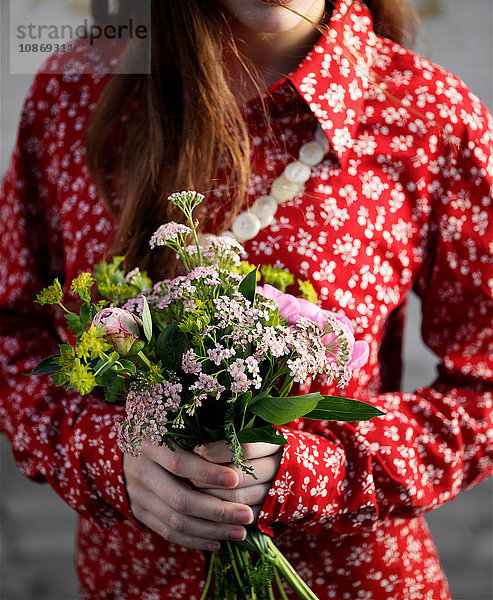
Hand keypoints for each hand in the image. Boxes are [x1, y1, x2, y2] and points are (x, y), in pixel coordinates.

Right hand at [123, 440, 254, 551]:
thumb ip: (198, 435)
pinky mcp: (139, 511)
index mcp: (150, 442)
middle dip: (217, 510)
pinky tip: (217, 541)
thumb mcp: (175, 423)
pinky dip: (194, 539)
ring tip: (239, 532)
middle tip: (245, 515)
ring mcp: (137, 494)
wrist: (127, 445)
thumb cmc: (163, 428)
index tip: (235, 479)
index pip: (179, 463)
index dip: (207, 473)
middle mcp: (141, 470)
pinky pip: (167, 532)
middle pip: (179, 498)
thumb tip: (237, 451)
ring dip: (210, 530)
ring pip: (175, 521)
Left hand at [191, 441, 282, 519]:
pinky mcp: (270, 511)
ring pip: (238, 499)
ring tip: (191, 490)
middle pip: (239, 476)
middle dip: (209, 477)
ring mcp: (276, 491)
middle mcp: (278, 467)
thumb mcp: (255, 434)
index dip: (218, 451)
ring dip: (211, 497)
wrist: (300, 471)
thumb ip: (233, 436)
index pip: (245, 447)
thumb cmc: (265, 447)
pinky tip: (205, 508)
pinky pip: (242, 517)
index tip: (197, 450)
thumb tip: (197, 442)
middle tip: (187, 474)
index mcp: (275, 443)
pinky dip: (223, 515)